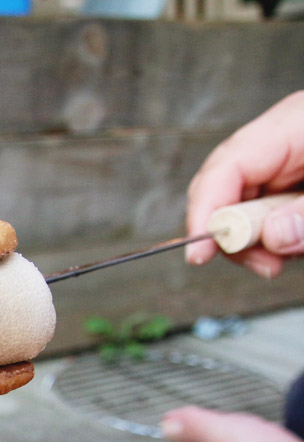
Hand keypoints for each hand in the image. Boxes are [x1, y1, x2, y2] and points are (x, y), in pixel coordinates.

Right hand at [186, 90, 303, 276]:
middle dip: (233, 232)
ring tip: (284, 258)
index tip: (199, 252)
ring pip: (243, 203)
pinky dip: (274, 233)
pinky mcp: (294, 175)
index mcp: (292, 124)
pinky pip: (266, 207)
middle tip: (263, 264)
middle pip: (224, 187)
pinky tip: (291, 244)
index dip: (205, 212)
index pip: (224, 167)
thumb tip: (270, 237)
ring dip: (257, 240)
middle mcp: (282, 139)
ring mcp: (287, 157)